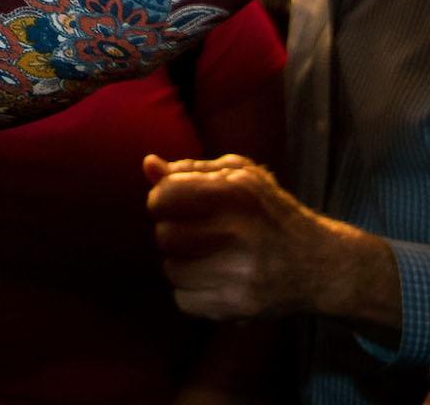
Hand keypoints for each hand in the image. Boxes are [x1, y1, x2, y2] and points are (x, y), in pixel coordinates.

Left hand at [144, 154, 399, 337]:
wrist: (322, 264)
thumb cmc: (269, 211)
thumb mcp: (239, 176)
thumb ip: (189, 169)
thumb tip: (148, 165)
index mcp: (237, 193)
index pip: (165, 196)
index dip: (161, 199)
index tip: (173, 203)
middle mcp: (242, 233)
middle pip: (164, 235)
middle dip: (170, 232)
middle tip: (190, 232)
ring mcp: (244, 274)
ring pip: (172, 269)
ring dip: (180, 263)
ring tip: (204, 256)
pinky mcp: (244, 306)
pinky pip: (185, 301)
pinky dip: (191, 292)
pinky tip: (213, 279)